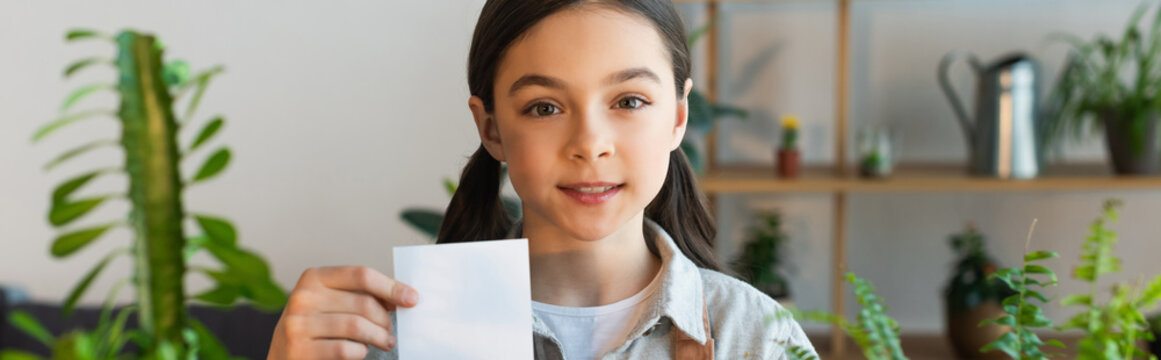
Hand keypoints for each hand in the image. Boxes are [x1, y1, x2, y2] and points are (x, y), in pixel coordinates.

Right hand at [267, 266, 418, 359]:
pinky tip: (361, 351)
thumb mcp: (330, 302)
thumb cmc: (314, 326)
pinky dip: (361, 352)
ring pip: (357, 327)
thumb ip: (359, 295)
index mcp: (314, 277)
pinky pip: (345, 349)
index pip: (362, 275)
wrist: (282, 355)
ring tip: (385, 341)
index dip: (391, 287)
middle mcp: (302, 297)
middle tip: (391, 331)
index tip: (412, 299)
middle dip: (385, 319)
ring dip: (379, 336)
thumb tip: (402, 296)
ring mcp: (298, 324)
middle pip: (363, 303)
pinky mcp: (300, 349)